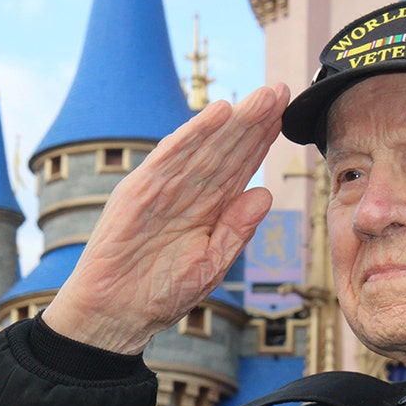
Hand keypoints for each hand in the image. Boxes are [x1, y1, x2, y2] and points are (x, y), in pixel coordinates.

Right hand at [42, 84, 290, 353]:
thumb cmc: (160, 295)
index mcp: (205, 208)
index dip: (262, 140)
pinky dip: (192, 134)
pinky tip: (216, 113)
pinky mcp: (138, 192)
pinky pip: (169, 158)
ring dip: (232, 120)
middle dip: (253, 121)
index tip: (288, 114)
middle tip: (281, 90)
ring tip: (262, 97)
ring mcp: (161, 189)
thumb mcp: (211, 265)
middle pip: (225, 149)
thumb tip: (265, 193)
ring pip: (203, 147)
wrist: (116, 315)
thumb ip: (237, 229)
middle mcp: (185, 192)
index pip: (239, 167)